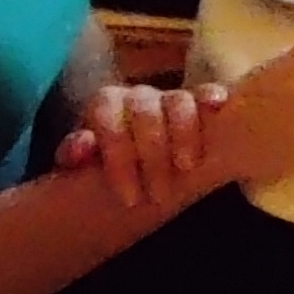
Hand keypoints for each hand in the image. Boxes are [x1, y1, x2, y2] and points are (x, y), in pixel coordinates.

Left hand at [52, 80, 227, 208]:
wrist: (136, 170)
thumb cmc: (109, 171)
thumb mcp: (83, 168)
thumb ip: (75, 155)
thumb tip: (81, 148)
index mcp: (106, 107)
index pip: (106, 114)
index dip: (117, 154)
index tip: (128, 199)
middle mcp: (138, 99)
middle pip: (144, 110)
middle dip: (151, 154)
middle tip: (157, 196)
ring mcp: (171, 100)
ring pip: (177, 100)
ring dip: (183, 133)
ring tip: (186, 167)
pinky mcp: (201, 106)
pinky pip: (207, 94)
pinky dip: (210, 97)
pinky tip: (219, 104)